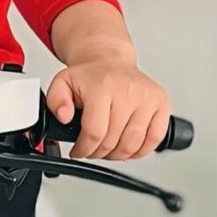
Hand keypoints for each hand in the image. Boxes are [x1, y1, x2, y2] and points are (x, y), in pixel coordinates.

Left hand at [45, 56, 170, 160]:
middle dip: (98, 153)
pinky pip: (155, 138)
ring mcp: (147, 98)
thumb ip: (56, 100)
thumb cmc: (90, 76)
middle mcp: (128, 90)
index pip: (95, 133)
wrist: (110, 61)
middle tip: (92, 149)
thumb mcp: (62, 83)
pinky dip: (141, 150)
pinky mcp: (161, 103)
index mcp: (103, 86)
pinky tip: (128, 146)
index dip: (84, 149)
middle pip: (113, 142)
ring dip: (117, 154)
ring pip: (133, 144)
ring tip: (108, 148)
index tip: (79, 151)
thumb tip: (64, 116)